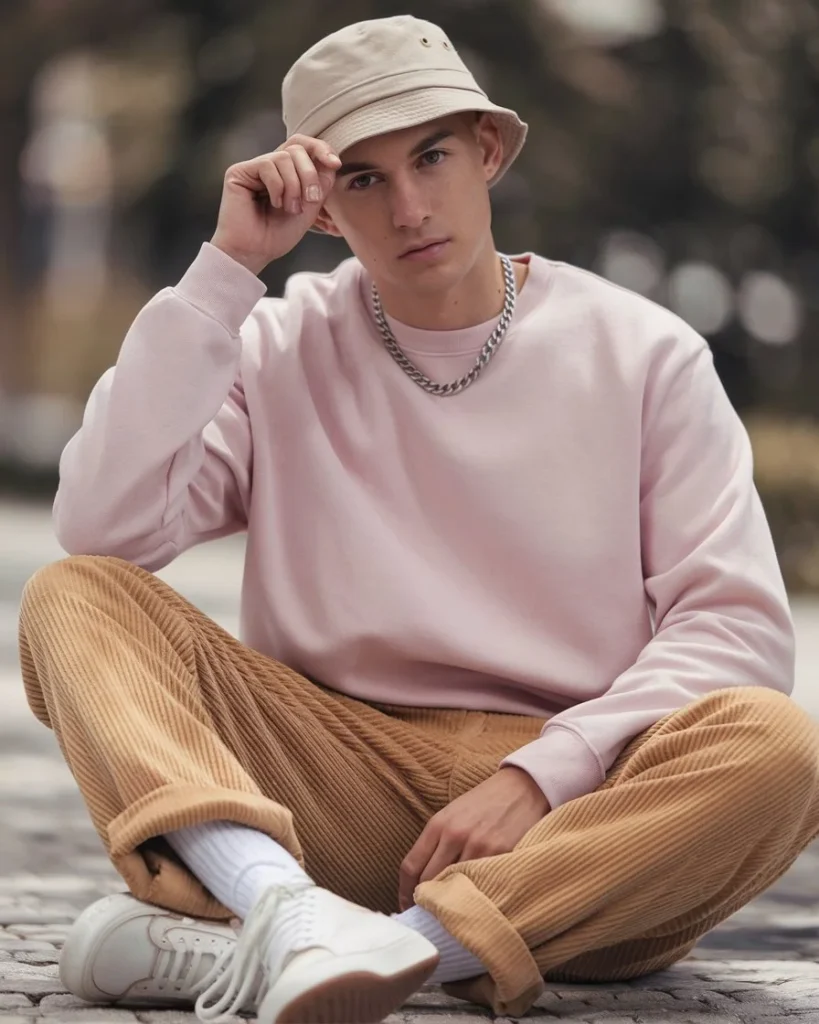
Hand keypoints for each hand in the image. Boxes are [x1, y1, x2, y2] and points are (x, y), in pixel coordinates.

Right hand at [210, 135, 341, 274]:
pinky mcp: (239, 172)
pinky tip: (274, 204)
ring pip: (284, 157)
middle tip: (310, 200)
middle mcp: (270, 167)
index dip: (321, 149)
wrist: (255, 252)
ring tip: (289, 208)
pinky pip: (268, 164)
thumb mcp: (309, 209)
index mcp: (286, 173)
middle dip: (309, 174)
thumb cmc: (277, 235)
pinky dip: (277, 186)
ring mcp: (254, 168)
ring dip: (293, 186)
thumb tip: (331, 162)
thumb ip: (320, 184)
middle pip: (297, 148)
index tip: (335, 164)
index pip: (304, 147)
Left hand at [397, 766, 549, 910]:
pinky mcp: (502, 854)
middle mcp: (455, 835)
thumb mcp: (453, 814)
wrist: (522, 787)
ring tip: (453, 914)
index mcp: (438, 824)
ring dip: (452, 903)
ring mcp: (479, 846)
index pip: (411, 867)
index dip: (404, 893)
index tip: (406, 907)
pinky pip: (482, 885)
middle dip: (426, 902)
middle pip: (428, 882)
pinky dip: (477, 897)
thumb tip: (421, 882)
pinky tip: (477, 903)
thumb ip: (437, 843)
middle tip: (429, 916)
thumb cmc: (484, 803)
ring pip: (454, 888)